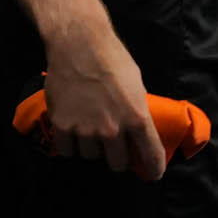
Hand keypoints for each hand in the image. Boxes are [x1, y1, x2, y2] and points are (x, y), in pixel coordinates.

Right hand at [40, 19, 167, 179]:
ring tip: (89, 128)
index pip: (151, 155)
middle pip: (117, 164)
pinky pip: (67, 151)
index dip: (154, 169)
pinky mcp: (63, 126)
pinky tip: (72, 132)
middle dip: (117, 156)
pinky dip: (70, 145)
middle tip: (113, 144)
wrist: (79, 43)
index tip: (153, 174)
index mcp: (137, 117)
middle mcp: (113, 129)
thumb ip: (137, 111)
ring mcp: (86, 130)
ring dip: (92, 148)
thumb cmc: (112, 58)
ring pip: (91, 157)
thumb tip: (139, 130)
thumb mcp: (136, 85)